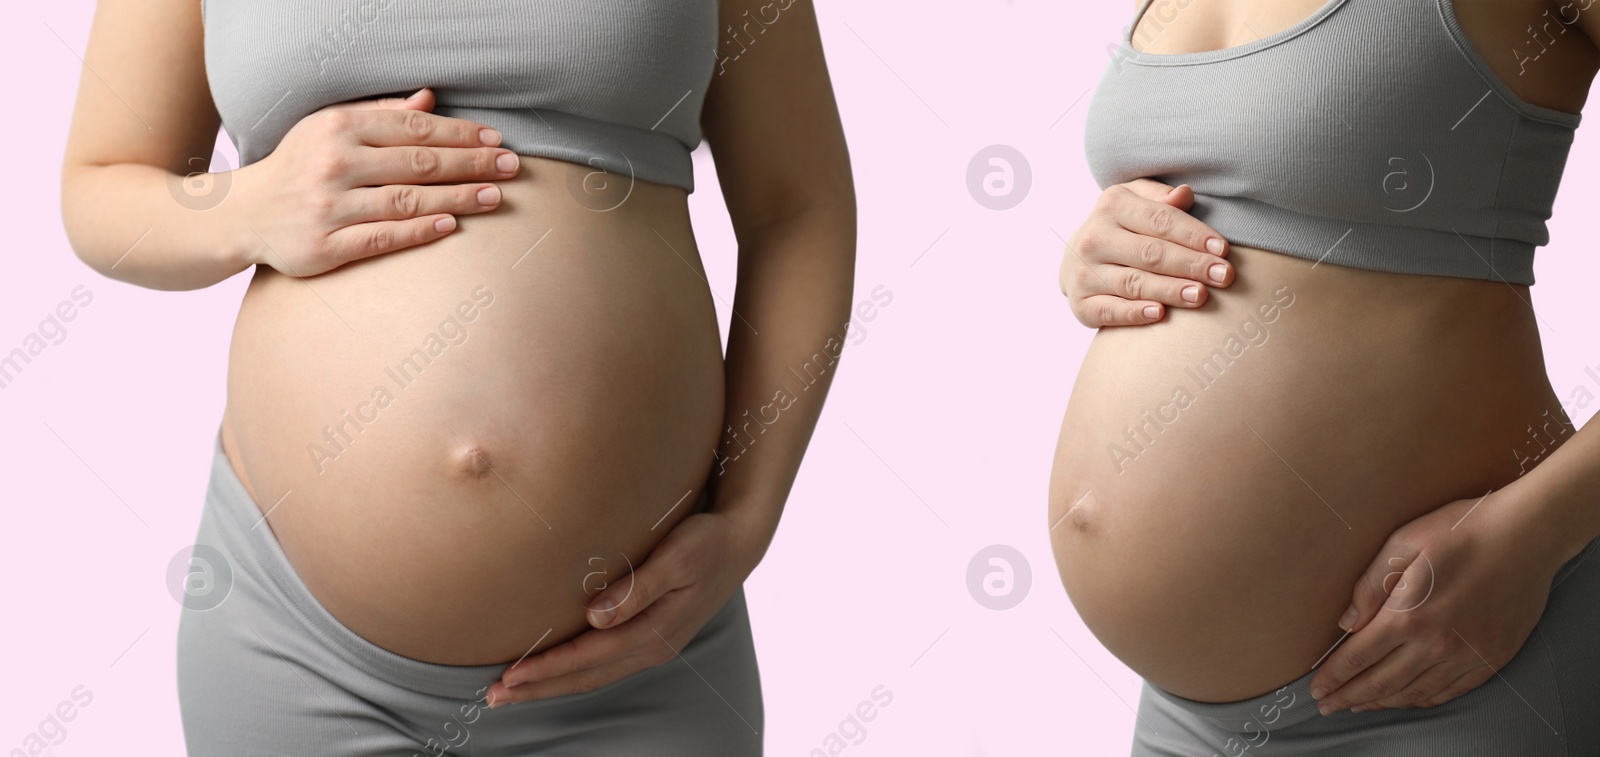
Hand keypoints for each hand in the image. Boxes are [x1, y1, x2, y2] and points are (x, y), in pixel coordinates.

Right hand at [232, 87, 520, 276]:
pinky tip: (453, 226)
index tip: (496, 141)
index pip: (414, 129)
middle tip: (512, 167)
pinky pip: (383, 238)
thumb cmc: (300, 165)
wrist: (243, 213)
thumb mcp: (330, 127)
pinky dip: (420, 232)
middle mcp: (334, 164)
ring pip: (407, 201)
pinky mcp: (325, 246)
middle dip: (471, 164)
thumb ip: (381, 114)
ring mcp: (329, 207)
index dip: (459, 135)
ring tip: (495, 197)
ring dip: (457, 199)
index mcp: (339, 128)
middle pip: (418, 163)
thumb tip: (430, 99)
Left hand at [486, 509, 767, 705]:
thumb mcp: (676, 557)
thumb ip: (637, 587)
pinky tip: (555, 670)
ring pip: (592, 676)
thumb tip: (597, 616)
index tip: (509, 675)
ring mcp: (653, 645)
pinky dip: (573, 673)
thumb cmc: (705, 542)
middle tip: (494, 696)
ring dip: (552, 684)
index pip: (587, 657)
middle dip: (538, 688)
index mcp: (654, 631)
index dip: (546, 668)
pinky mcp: (652, 637)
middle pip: (584, 677)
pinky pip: (604, 665)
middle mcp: (651, 646)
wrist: (739, 541)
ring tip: (513, 690)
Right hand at [1060, 179, 1233, 326]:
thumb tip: (1185, 194)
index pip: (1160, 220)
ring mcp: (1084, 273)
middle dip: (1190, 264)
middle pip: (1150, 253)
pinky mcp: (1081, 303)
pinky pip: (1109, 311)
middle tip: (1223, 275)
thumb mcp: (1139, 200)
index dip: (1193, 235)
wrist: (1079, 258)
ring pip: (1133, 283)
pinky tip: (1160, 314)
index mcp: (1111, 205)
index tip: (1223, 249)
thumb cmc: (1124, 226)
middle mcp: (1094, 238)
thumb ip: (1162, 198)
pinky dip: (1133, 314)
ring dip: (1170, 290)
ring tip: (1201, 295)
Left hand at [1309, 492, 1564, 714]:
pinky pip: (1450, 691)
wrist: (1527, 536)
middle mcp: (1437, 645)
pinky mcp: (1491, 658)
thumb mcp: (1404, 543)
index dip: (1334, 676)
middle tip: (1327, 706)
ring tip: (1358, 705)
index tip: (1316, 689)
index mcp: (1409, 616)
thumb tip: (1345, 622)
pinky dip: (1422, 699)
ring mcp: (1467, 656)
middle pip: (1382, 682)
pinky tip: (1407, 699)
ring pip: (1415, 692)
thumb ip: (1370, 585)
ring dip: (1382, 702)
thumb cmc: (1461, 530)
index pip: (1359, 657)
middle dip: (1350, 696)